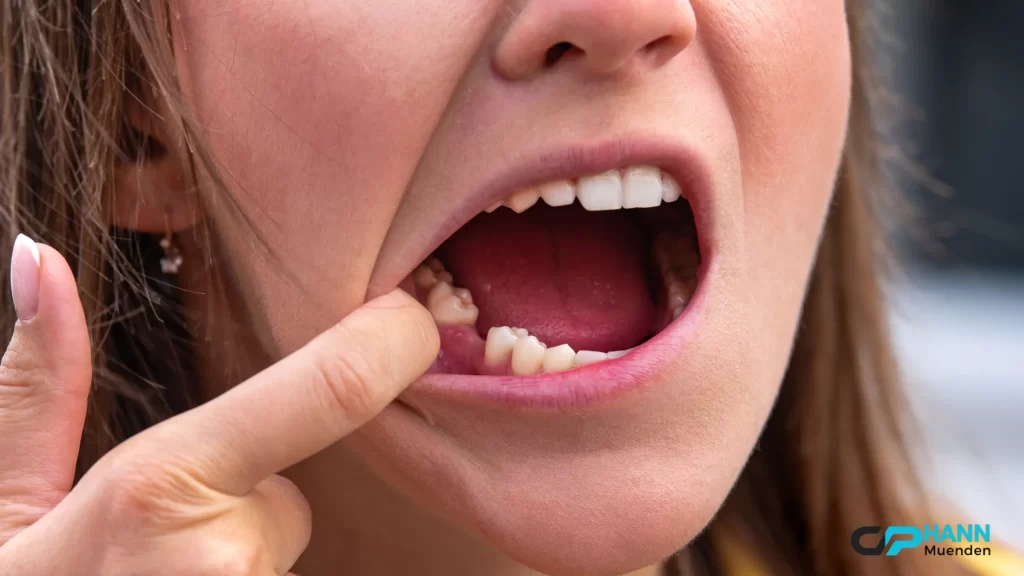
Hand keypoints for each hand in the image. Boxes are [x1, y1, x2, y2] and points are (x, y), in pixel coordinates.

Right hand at [0, 236, 438, 574]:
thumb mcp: (3, 507)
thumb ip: (34, 386)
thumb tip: (35, 259)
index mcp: (161, 488)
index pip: (325, 392)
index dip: (389, 345)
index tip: (416, 320)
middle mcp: (227, 557)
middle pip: (287, 500)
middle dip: (238, 511)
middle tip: (152, 556)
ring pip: (278, 557)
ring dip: (234, 568)